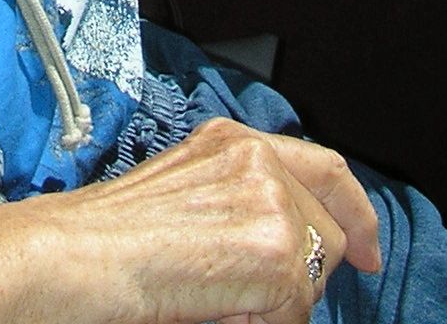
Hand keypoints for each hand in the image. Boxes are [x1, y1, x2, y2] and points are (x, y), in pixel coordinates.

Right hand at [21, 116, 380, 323]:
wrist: (77, 255)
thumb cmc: (108, 238)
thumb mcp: (187, 193)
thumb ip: (240, 199)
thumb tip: (294, 247)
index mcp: (232, 141)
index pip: (325, 167)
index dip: (355, 210)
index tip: (368, 248)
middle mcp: (258, 160)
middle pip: (327, 230)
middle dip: (301, 273)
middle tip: (244, 296)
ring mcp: (272, 204)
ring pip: (314, 274)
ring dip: (275, 301)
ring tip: (214, 295)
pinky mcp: (278, 252)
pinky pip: (295, 311)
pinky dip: (259, 321)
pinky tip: (213, 306)